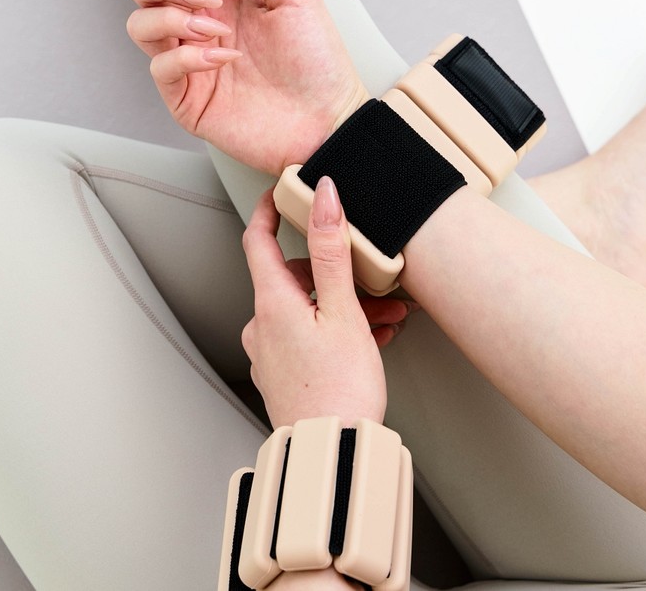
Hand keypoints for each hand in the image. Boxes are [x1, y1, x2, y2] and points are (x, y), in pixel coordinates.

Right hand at [127, 0, 368, 174]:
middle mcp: (202, 29)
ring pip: (141, 26)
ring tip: (217, 31)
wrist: (328, 118)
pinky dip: (186, 57)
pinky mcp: (189, 100)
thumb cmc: (318, 64)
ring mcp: (192, 65)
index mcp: (223, 0)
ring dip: (172, 18)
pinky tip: (222, 59)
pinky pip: (161, 68)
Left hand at [241, 178, 411, 427]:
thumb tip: (323, 197)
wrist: (331, 453)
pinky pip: (308, 338)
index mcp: (272, 303)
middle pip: (297, 281)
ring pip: (308, 311)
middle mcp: (262, 326)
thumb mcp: (343, 311)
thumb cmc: (340, 388)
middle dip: (339, 277)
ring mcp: (270, 353)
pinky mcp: (282, 374)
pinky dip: (336, 332)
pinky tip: (369, 341)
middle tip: (378, 289)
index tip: (281, 192)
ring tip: (387, 321)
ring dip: (346, 308)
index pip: (258, 240)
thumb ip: (332, 250)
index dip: (268, 210)